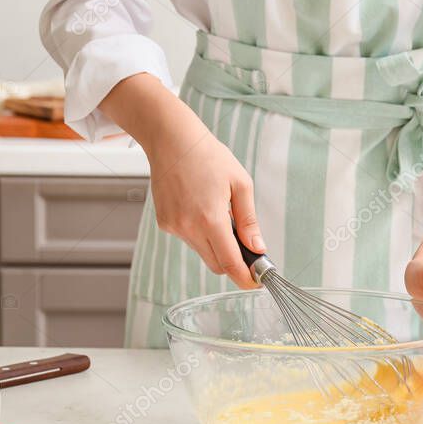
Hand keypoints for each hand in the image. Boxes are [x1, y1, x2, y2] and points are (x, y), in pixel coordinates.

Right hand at [100, 74, 263, 288]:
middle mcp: (188, 227)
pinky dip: (200, 233)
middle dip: (233, 261)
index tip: (256, 283)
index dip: (244, 278)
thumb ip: (249, 221)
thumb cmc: (208, 156)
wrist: (171, 140)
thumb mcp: (240, 184)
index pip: (229, 262)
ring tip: (219, 213)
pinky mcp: (165, 223)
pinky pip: (189, 239)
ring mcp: (173, 227)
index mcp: (210, 218)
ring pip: (202, 252)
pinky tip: (201, 208)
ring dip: (216, 244)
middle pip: (216, 264)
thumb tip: (258, 248)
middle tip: (247, 248)